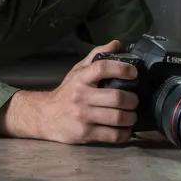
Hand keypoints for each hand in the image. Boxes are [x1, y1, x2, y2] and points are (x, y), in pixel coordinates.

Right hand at [0, 40, 140, 143]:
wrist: (45, 116)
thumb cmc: (67, 92)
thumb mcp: (78, 71)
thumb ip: (97, 56)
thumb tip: (117, 44)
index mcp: (80, 78)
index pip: (102, 68)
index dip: (121, 68)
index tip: (134, 73)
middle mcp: (81, 96)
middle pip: (116, 97)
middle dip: (133, 100)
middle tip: (135, 101)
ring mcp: (83, 116)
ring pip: (117, 117)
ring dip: (131, 117)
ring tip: (132, 116)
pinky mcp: (85, 134)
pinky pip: (112, 135)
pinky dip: (124, 133)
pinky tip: (125, 130)